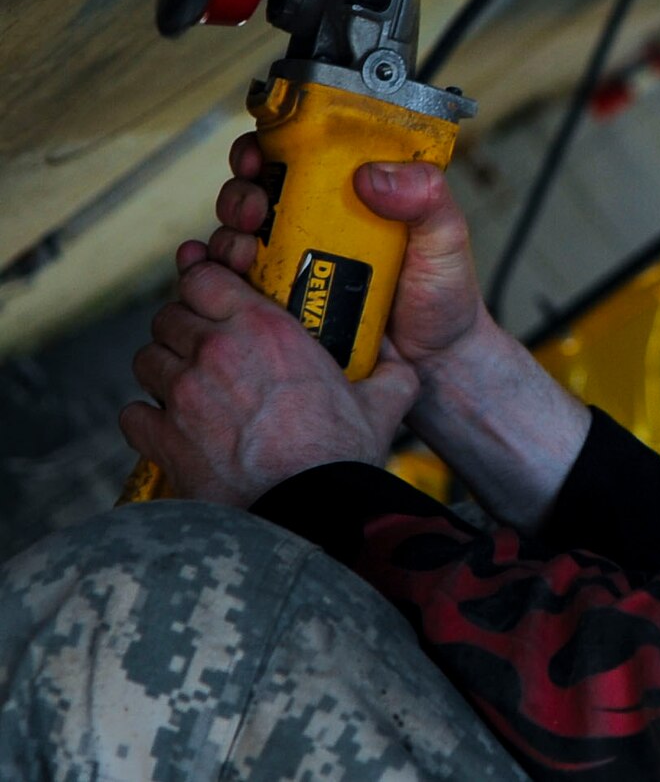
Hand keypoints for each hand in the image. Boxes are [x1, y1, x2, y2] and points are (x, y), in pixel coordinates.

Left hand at [120, 245, 417, 506]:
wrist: (308, 512)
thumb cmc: (343, 456)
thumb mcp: (384, 400)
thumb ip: (390, 370)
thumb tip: (397, 362)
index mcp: (266, 329)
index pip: (205, 277)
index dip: (204, 285)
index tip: (213, 298)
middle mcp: (216, 352)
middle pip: (168, 315)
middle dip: (183, 327)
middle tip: (204, 347)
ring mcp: (183, 395)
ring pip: (147, 358)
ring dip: (164, 368)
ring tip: (188, 387)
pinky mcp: (163, 438)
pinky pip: (133, 413)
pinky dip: (148, 418)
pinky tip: (172, 428)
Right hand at [209, 134, 490, 378]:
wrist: (434, 364)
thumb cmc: (443, 296)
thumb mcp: (446, 238)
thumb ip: (427, 198)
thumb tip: (374, 174)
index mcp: (352, 196)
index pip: (299, 155)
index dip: (269, 145)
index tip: (261, 151)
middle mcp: (315, 225)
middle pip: (256, 191)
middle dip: (241, 192)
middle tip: (254, 209)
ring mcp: (293, 266)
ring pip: (236, 235)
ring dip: (226, 234)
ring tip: (242, 250)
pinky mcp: (278, 306)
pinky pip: (231, 284)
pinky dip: (209, 274)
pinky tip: (207, 273)